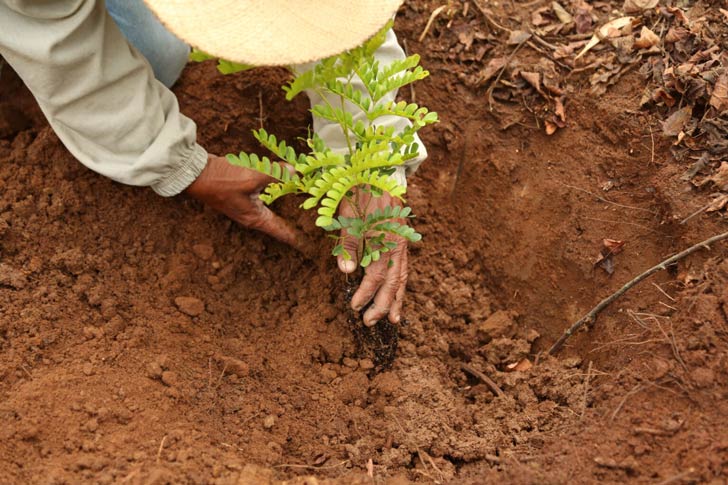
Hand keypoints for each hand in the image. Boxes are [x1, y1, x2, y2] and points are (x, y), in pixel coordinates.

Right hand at [186, 154, 307, 252]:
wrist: (195, 173)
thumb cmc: (223, 180)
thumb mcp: (253, 176)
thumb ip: (275, 174)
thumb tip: (295, 172)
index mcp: (255, 218)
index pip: (281, 232)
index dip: (296, 238)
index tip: (309, 246)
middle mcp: (251, 215)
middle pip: (277, 223)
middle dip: (294, 225)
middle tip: (312, 226)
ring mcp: (245, 205)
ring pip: (271, 209)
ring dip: (285, 209)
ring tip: (301, 210)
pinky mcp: (240, 194)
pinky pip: (263, 197)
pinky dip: (275, 194)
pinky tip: (282, 187)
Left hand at [337, 189, 407, 325]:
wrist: (381, 173)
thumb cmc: (361, 193)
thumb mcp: (349, 215)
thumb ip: (348, 244)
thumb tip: (346, 272)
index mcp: (384, 240)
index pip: (375, 275)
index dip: (365, 293)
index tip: (354, 307)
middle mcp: (397, 246)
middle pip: (392, 282)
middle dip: (382, 305)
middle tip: (369, 322)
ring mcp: (402, 244)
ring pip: (402, 278)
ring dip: (396, 300)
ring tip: (393, 320)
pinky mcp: (402, 242)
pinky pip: (404, 269)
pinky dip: (401, 286)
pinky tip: (397, 296)